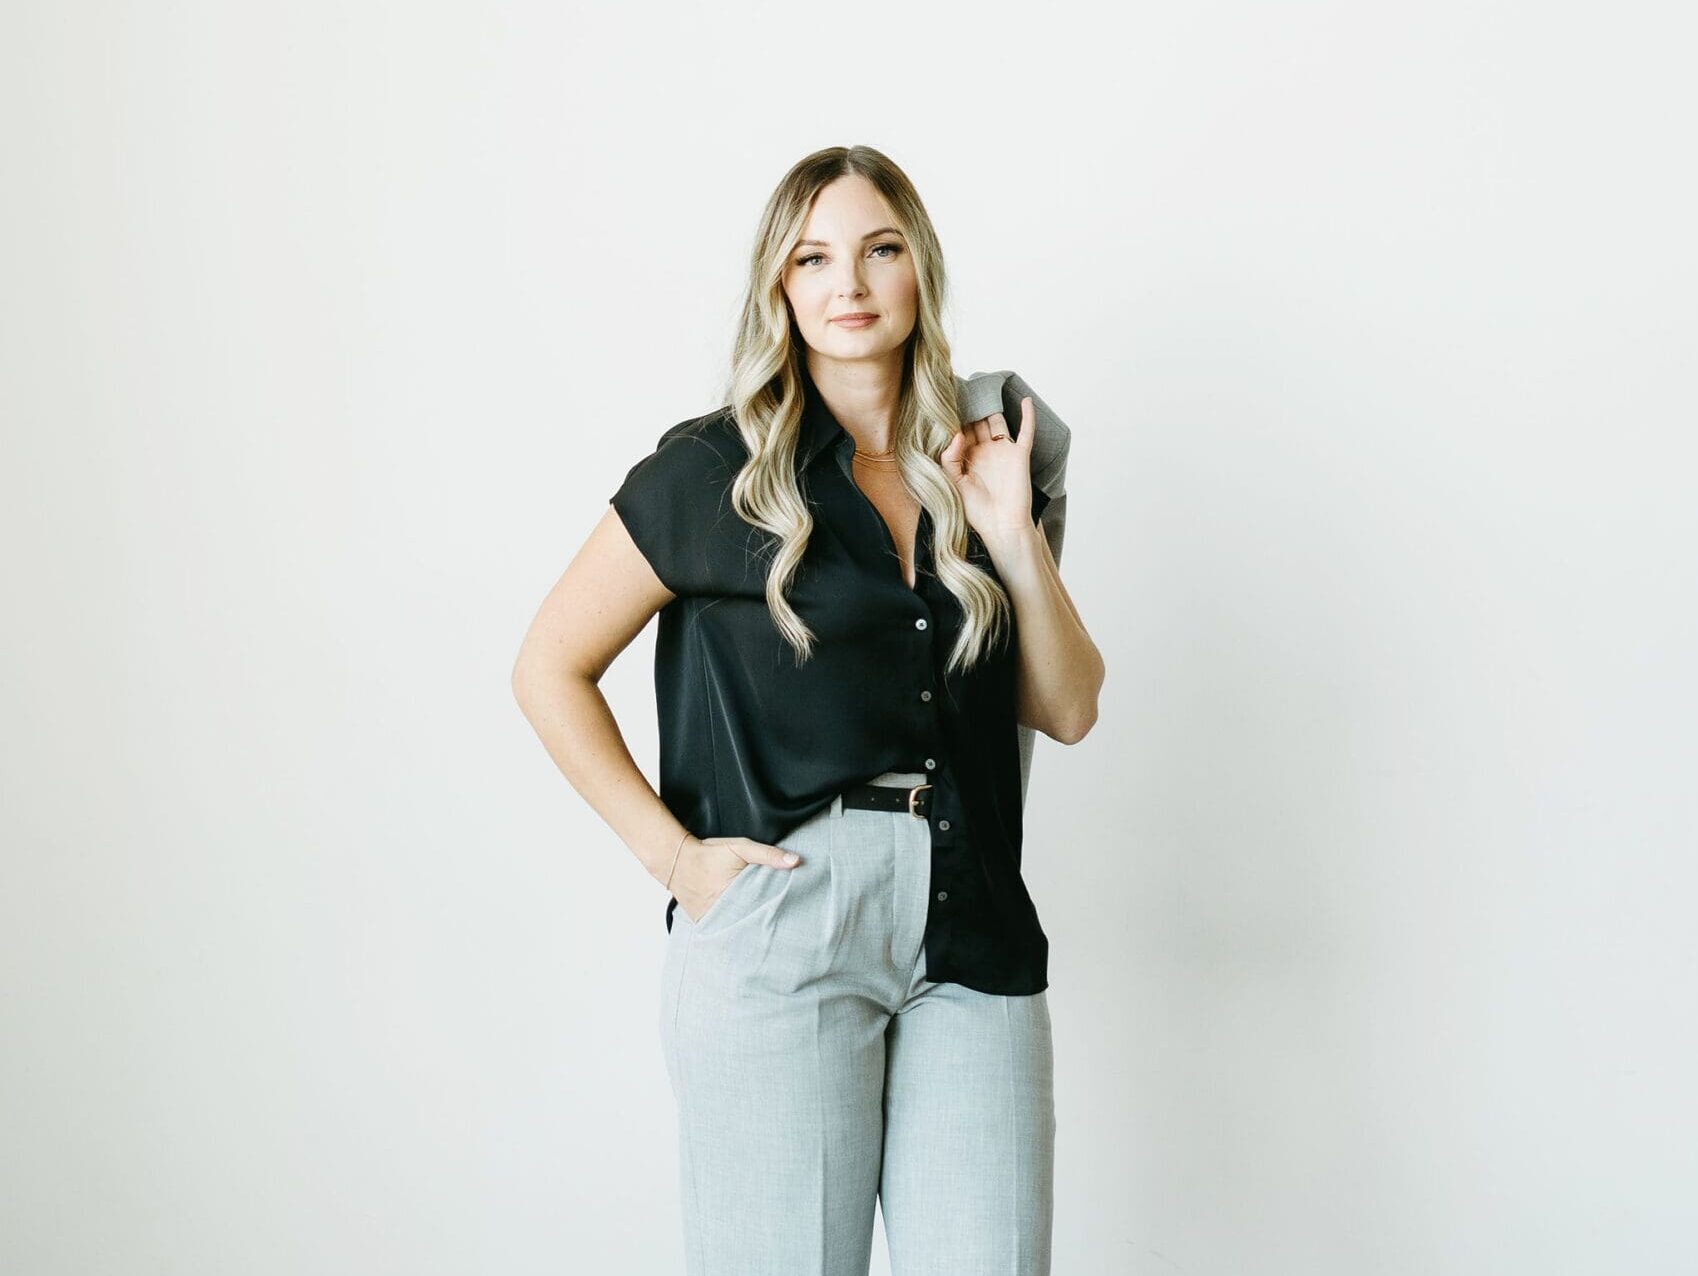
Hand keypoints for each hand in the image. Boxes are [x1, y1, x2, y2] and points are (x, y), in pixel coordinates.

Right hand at [672, 835, 800, 923]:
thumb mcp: (740, 848)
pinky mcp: (702, 923)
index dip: (774, 917)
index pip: (762, 913)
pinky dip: (727, 929)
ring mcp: (710, 921)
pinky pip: (718, 931)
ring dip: (744, 931)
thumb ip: (768, 854)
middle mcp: (722, 913)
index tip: (787, 921)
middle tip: (778, 933)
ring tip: (760, 936)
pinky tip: (738, 932)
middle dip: (762, 927)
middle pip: (749, 925)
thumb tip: (796, 861)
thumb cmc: (709, 853)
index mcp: (736, 897)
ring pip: (733, 931)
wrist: (677, 860)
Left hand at [940, 397, 1038, 545]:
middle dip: (969, 406)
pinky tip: (1025, 400)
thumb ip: (950, 458)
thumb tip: (957, 433)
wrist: (1002, 526)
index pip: (959, 432)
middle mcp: (984, 452)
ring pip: (997, 421)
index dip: (953, 418)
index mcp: (967, 460)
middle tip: (960, 384)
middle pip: (976, 422)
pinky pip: (1026, 431)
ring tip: (983, 384)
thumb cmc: (976, 511)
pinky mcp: (1020, 455)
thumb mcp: (954, 483)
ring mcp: (1003, 452)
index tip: (943, 399)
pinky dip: (1027, 415)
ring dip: (991, 405)